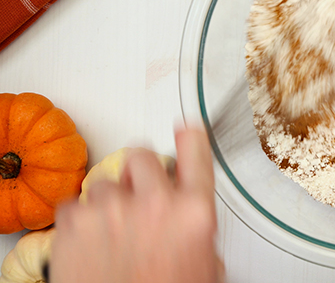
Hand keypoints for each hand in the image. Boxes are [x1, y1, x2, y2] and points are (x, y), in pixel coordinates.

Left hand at [50, 128, 219, 282]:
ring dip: (109, 200)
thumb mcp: (203, 266)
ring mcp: (110, 209)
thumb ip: (198, 231)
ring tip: (112, 232)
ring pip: (104, 181)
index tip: (184, 127)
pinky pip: (74, 204)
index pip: (195, 149)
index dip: (189, 133)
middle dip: (139, 171)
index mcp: (193, 211)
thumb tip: (191, 219)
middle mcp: (153, 201)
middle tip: (138, 192)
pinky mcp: (73, 222)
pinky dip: (80, 219)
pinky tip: (90, 242)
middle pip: (141, 155)